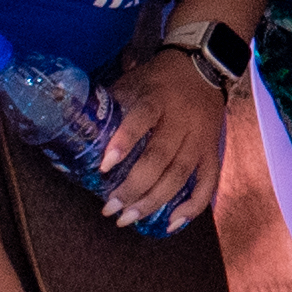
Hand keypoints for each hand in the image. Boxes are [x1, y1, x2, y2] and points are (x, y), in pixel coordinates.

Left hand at [88, 44, 237, 232]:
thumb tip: (78, 127)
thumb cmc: (159, 79)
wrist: (203, 68)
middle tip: (111, 208)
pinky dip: (193, 206)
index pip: (141, 118)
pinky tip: (172, 223)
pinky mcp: (212, 151)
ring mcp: (200, 138)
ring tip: (128, 218)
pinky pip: (208, 183)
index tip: (104, 167)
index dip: (124, 142)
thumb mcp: (133, 82)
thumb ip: (112, 104)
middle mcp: (181, 121)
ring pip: (180, 175)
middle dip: (134, 187)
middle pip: (160, 158)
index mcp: (157, 99)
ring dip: (154, 201)